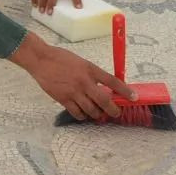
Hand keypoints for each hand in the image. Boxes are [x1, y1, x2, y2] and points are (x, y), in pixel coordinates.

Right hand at [9, 32, 135, 120]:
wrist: (41, 59)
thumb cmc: (61, 58)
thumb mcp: (81, 62)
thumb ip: (92, 75)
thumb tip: (104, 88)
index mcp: (90, 69)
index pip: (113, 82)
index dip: (125, 91)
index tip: (134, 97)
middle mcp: (84, 82)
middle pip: (105, 101)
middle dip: (114, 110)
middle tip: (116, 112)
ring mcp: (74, 92)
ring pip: (92, 110)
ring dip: (97, 114)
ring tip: (98, 113)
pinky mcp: (63, 99)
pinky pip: (78, 113)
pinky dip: (83, 116)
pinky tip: (83, 113)